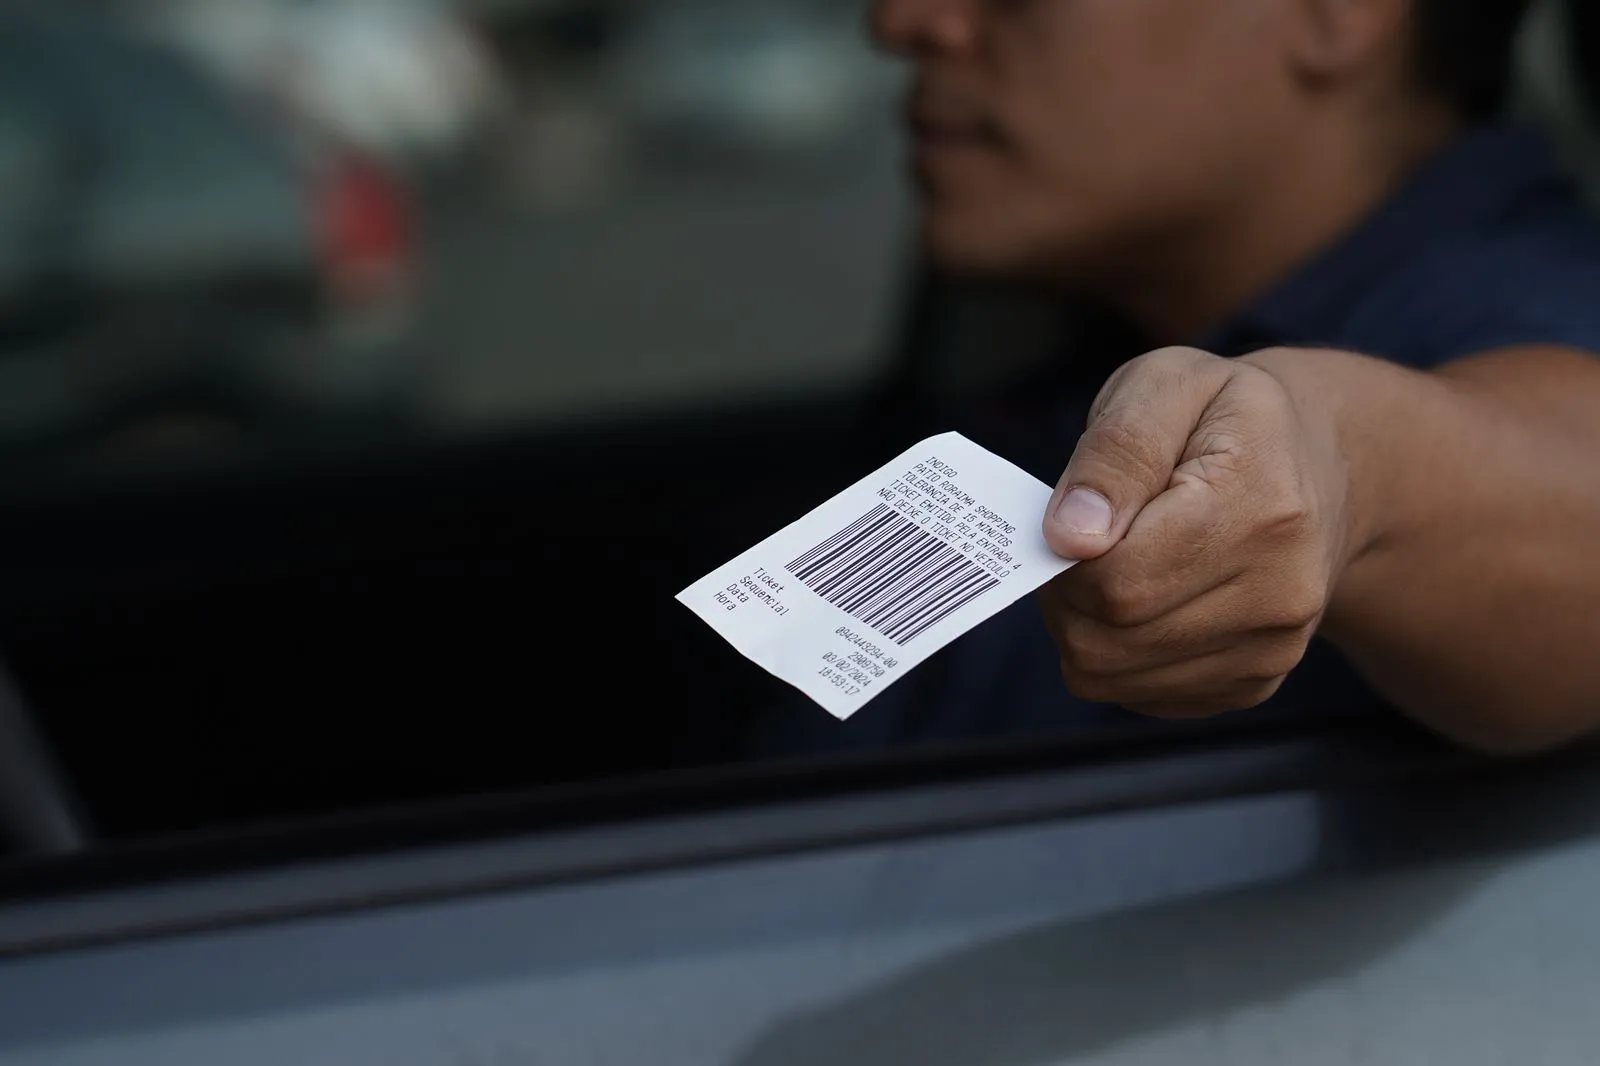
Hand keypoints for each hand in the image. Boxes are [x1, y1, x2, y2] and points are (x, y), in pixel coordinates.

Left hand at [1039, 346, 1355, 717]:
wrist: (1319, 466)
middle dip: (1065, 594)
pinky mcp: (1252, 684)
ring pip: (1113, 677)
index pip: (1119, 577)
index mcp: (1263, 506)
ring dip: (1085, 627)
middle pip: (1109, 639)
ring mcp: (1273, 649)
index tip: (1071, 520)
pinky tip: (1145, 599)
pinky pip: (1139, 695)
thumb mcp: (1167, 385)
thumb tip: (1070, 536)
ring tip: (1113, 565)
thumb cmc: (1227, 417)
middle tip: (1080, 543)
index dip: (1065, 557)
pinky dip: (1116, 655)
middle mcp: (1282, 592)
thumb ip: (1116, 452)